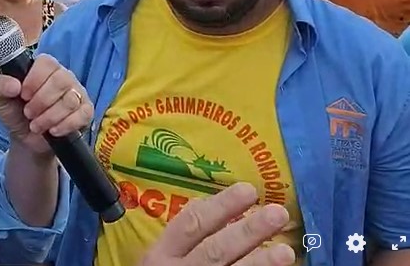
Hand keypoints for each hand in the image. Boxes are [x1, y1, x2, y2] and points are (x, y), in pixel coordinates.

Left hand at [0, 54, 92, 154]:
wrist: (27, 138)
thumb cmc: (16, 112)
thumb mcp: (1, 99)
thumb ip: (1, 86)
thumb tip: (14, 85)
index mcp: (44, 67)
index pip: (47, 63)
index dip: (34, 79)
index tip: (23, 95)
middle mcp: (64, 76)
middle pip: (60, 81)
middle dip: (41, 101)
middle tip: (28, 113)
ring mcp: (77, 93)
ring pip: (70, 100)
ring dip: (50, 116)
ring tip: (36, 126)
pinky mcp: (86, 111)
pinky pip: (82, 114)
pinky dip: (65, 125)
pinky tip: (52, 131)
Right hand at [140, 182, 294, 265]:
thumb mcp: (161, 256)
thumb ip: (181, 237)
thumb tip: (214, 206)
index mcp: (161, 253)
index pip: (191, 223)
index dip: (221, 205)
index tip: (249, 189)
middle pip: (216, 249)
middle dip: (248, 231)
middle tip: (278, 213)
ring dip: (260, 262)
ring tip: (286, 250)